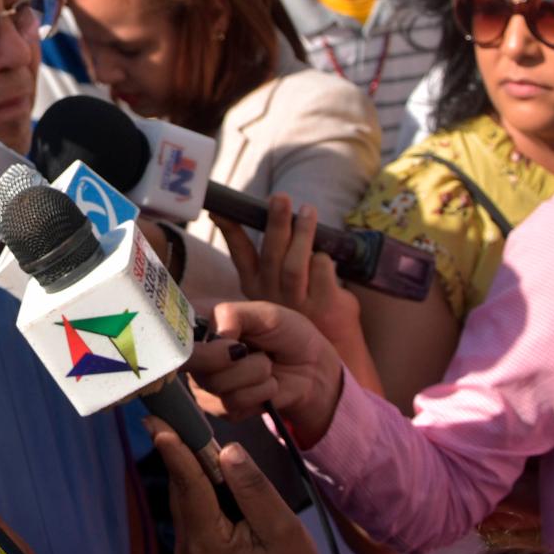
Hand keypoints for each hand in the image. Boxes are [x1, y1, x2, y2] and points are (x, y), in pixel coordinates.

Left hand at [147, 419, 333, 553]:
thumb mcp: (282, 529)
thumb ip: (252, 489)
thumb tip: (228, 452)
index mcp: (208, 546)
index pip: (189, 488)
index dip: (175, 451)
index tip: (158, 423)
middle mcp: (187, 548)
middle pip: (182, 488)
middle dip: (183, 451)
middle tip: (176, 412)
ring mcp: (186, 550)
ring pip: (185, 495)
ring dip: (192, 466)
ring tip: (192, 429)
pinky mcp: (193, 548)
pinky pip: (192, 505)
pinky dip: (199, 483)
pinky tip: (209, 464)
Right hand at [185, 301, 344, 439]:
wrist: (313, 368)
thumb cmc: (287, 333)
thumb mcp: (263, 313)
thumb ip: (232, 315)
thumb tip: (216, 337)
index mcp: (200, 325)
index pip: (175, 334)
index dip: (199, 341)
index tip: (229, 341)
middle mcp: (197, 355)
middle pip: (195, 363)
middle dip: (234, 358)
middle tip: (251, 351)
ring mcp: (206, 384)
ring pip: (217, 385)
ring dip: (254, 375)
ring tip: (266, 366)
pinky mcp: (222, 409)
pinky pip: (232, 405)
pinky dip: (259, 394)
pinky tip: (266, 386)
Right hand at [214, 207, 367, 368]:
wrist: (332, 355)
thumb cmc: (305, 314)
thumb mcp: (280, 291)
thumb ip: (276, 261)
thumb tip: (276, 218)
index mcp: (256, 289)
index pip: (240, 255)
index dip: (230, 231)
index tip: (221, 209)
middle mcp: (271, 297)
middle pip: (272, 254)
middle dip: (275, 223)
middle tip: (280, 198)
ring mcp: (297, 304)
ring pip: (296, 263)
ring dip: (303, 233)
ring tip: (308, 210)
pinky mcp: (323, 307)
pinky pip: (322, 270)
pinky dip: (325, 259)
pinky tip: (326, 254)